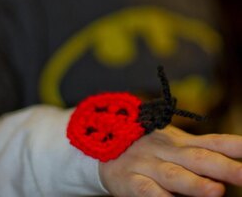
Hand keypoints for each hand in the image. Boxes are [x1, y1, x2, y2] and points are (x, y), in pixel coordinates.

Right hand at [99, 125, 241, 195]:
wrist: (104, 147)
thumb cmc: (147, 150)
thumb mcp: (173, 146)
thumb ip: (198, 154)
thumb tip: (228, 171)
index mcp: (180, 141)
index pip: (212, 142)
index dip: (234, 146)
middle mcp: (166, 150)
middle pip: (198, 158)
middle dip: (224, 167)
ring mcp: (147, 164)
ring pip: (173, 175)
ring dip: (195, 184)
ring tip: (217, 190)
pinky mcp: (130, 180)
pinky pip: (146, 190)